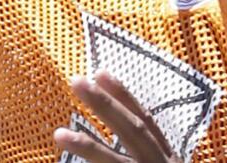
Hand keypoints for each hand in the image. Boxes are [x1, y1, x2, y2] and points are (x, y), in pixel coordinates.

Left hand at [54, 71, 182, 161]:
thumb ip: (144, 156)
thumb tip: (118, 131)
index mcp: (167, 157)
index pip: (146, 121)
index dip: (124, 96)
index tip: (100, 72)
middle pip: (134, 131)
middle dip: (106, 105)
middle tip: (76, 81)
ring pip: (117, 162)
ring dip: (88, 147)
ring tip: (58, 134)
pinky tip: (67, 154)